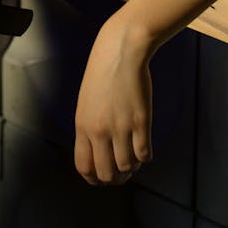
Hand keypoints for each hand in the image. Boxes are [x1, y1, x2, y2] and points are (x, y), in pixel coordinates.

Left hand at [74, 16, 153, 185]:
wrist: (121, 49)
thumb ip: (90, 127)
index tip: (103, 177)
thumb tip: (98, 153)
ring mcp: (121, 127)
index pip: (83, 167)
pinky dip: (145, 155)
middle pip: (106, 174)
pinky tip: (144, 145)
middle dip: (115, 177)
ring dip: (132, 166)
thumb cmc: (103, 72)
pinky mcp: (141, 122)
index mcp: (82, 124)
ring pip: (127, 167)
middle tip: (122, 169)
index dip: (94, 178)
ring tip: (133, 154)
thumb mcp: (87, 101)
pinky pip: (144, 154)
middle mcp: (99, 130)